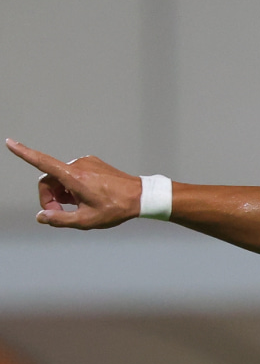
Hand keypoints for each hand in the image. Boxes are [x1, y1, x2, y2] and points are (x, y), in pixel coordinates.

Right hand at [6, 139, 140, 228]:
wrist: (141, 196)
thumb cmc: (116, 209)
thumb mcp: (87, 220)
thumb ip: (60, 220)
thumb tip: (41, 217)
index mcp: (74, 177)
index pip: (43, 162)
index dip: (24, 153)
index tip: (9, 142)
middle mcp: (78, 165)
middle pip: (49, 179)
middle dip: (50, 198)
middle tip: (61, 215)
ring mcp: (86, 162)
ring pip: (61, 178)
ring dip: (62, 194)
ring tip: (79, 207)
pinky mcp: (93, 163)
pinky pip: (74, 175)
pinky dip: (72, 187)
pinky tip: (86, 199)